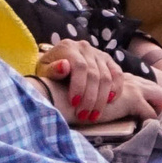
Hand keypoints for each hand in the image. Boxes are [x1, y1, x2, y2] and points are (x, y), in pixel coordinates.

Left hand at [36, 38, 156, 123]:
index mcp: (68, 47)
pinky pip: (117, 74)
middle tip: (84, 115)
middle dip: (90, 98)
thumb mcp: (43, 71)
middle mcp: (85, 47)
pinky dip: (116, 88)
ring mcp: (98, 53)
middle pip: (94, 74)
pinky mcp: (108, 60)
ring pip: (106, 77)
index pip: (79, 66)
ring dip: (101, 99)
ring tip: (94, 115)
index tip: (74, 103)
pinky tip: (110, 101)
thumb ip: (52, 70)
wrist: (56, 64)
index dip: (79, 86)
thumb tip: (64, 66)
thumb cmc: (49, 71)